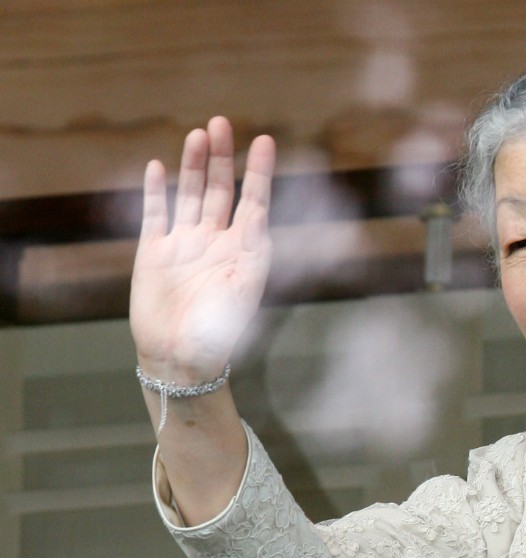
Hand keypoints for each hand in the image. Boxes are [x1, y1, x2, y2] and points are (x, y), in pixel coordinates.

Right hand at [130, 117, 275, 379]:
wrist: (179, 359)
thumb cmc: (218, 333)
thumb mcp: (242, 293)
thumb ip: (250, 256)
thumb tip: (258, 221)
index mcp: (245, 250)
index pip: (255, 201)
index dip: (259, 171)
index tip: (265, 140)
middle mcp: (217, 241)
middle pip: (222, 190)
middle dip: (223, 157)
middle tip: (221, 123)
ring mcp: (185, 244)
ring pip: (191, 194)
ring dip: (195, 165)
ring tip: (198, 135)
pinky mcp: (154, 252)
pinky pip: (156, 214)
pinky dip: (156, 190)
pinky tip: (158, 167)